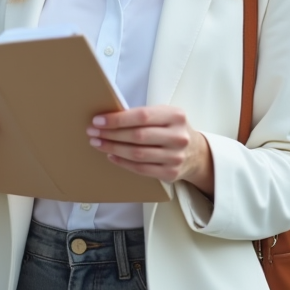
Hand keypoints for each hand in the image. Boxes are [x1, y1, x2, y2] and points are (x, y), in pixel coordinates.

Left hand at [86, 106, 214, 193]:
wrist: (196, 153)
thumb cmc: (172, 129)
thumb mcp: (165, 115)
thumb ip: (143, 115)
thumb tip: (109, 117)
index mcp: (175, 116)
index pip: (142, 116)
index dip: (117, 119)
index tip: (98, 120)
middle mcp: (178, 136)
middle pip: (137, 136)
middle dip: (111, 134)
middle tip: (92, 132)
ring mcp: (175, 157)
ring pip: (137, 154)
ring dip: (113, 148)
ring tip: (98, 143)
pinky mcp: (170, 173)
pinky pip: (140, 168)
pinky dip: (122, 162)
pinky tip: (111, 156)